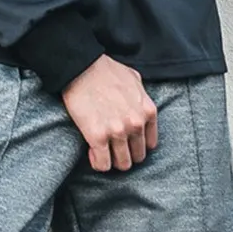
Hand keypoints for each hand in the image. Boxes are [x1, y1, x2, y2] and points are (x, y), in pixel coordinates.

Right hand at [61, 55, 158, 171]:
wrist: (82, 66)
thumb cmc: (106, 70)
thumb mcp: (134, 79)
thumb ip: (142, 97)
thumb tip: (141, 107)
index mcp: (148, 110)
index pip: (150, 144)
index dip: (137, 144)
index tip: (126, 140)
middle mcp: (136, 123)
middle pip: (137, 157)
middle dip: (125, 152)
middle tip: (113, 145)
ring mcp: (118, 131)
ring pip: (122, 164)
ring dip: (112, 159)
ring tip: (102, 148)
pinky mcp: (98, 137)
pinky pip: (103, 165)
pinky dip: (98, 162)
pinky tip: (92, 150)